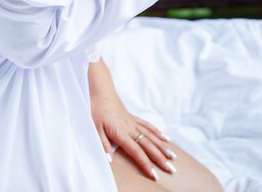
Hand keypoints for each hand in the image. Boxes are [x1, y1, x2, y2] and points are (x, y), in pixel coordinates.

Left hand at [88, 59, 176, 179]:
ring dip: (162, 147)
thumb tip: (109, 159)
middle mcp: (131, 128)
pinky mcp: (133, 117)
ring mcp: (133, 122)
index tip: (155, 175)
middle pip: (148, 145)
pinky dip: (157, 132)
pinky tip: (164, 138)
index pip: (137, 152)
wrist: (102, 92)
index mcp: (121, 133)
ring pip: (151, 136)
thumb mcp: (95, 128)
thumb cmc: (97, 110)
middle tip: (171, 169)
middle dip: (160, 158)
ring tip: (172, 156)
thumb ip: (103, 144)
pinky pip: (148, 126)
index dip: (146, 164)